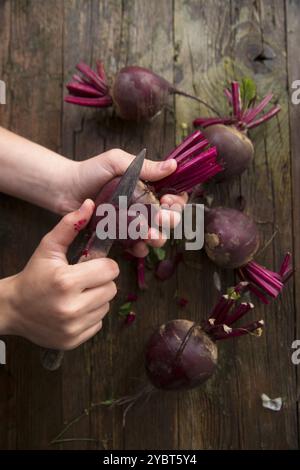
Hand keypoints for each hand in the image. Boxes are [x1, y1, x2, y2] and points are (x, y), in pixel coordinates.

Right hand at [0, 200, 118, 348]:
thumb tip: (91, 204)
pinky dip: (90, 316)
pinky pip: (98, 323)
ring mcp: (72, 327)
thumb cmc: (33, 275)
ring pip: (106, 306)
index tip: (91, 265)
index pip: (110, 270)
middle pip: (112, 289)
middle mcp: (71, 307)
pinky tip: (74, 309)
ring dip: (97, 299)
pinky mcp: (73, 340)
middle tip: (84, 280)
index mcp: (66, 281)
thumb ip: (70, 225)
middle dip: (101, 282)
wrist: (13, 308)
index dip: (103, 265)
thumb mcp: (48, 248)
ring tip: (78, 295)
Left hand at [61, 149, 187, 255]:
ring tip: (150, 236)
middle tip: (161, 219)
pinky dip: (140, 249)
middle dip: (170, 220)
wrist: (64, 190)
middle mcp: (144, 205)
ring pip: (155, 234)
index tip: (169, 201)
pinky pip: (135, 246)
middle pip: (169, 217)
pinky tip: (138, 248)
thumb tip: (173, 165)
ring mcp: (133, 222)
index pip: (174, 195)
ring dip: (158, 237)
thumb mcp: (117, 162)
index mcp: (148, 186)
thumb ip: (144, 166)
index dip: (177, 201)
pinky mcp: (120, 235)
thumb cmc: (89, 172)